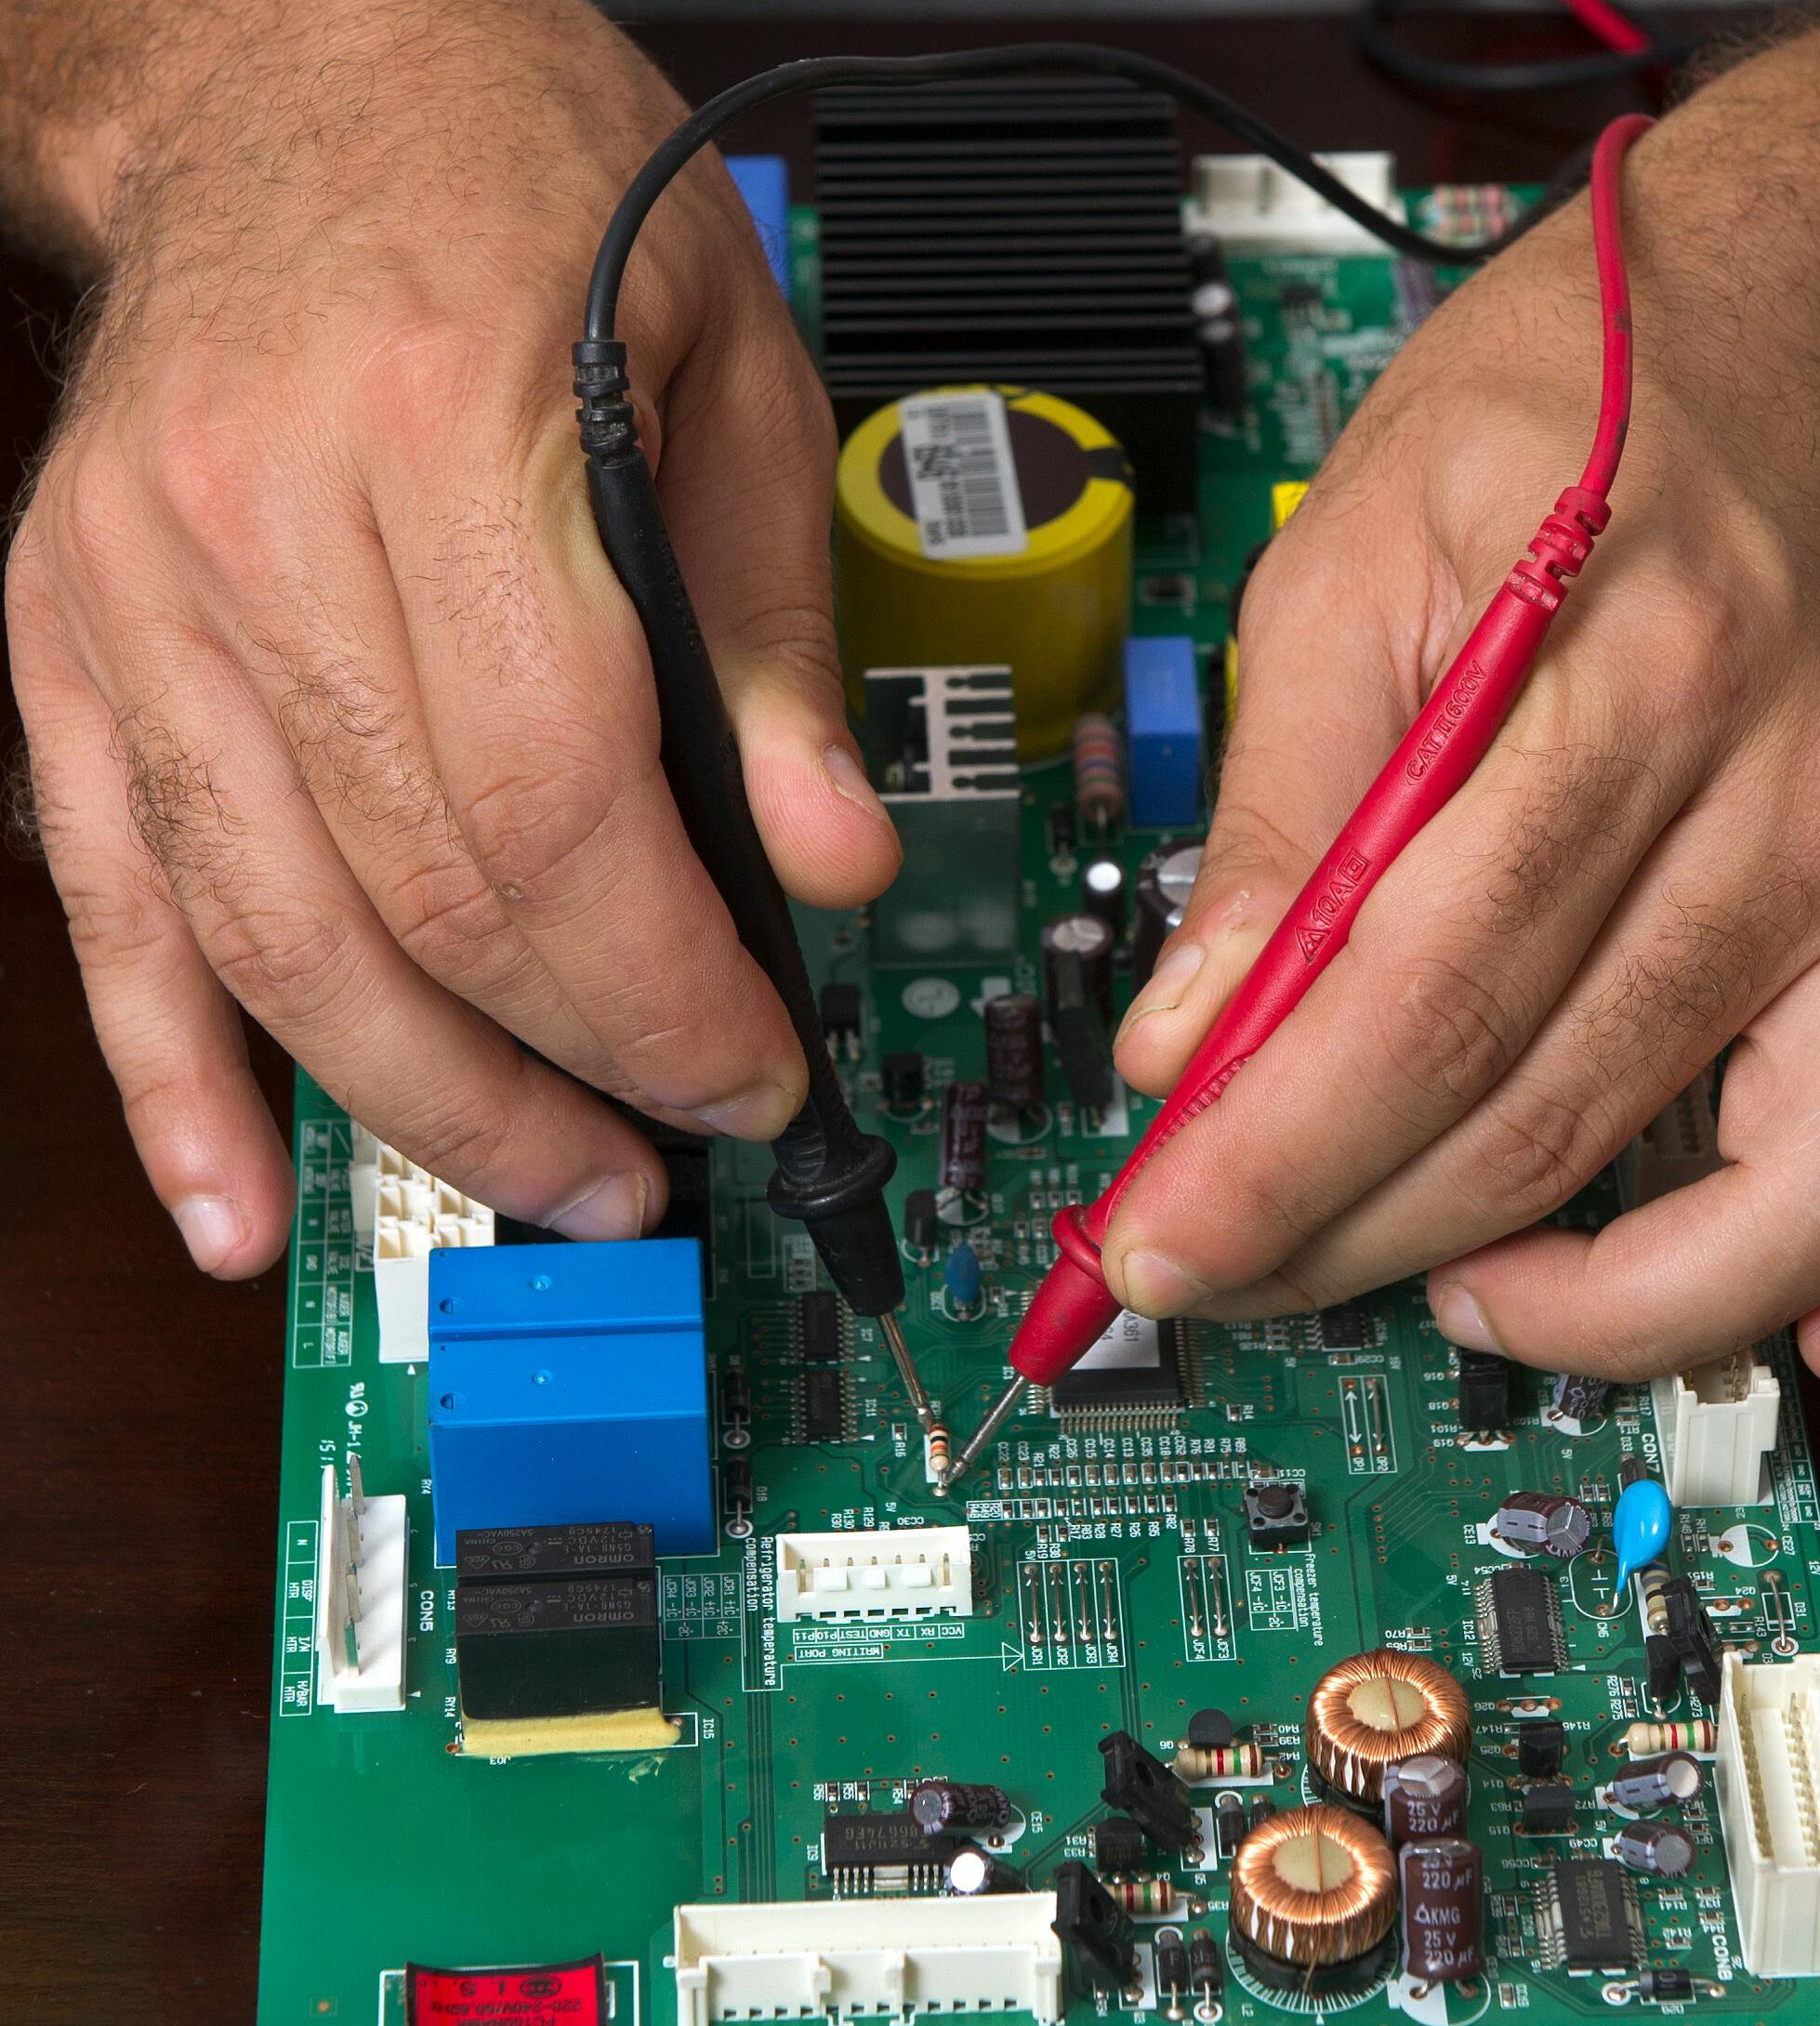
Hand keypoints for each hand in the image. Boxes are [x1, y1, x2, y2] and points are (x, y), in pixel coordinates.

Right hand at [6, 1, 895, 1274]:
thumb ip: (779, 641)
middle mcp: (264, 527)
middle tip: (669, 1160)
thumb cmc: (528, 183)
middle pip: (426, 902)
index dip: (668, 995)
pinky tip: (235, 1207)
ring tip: (547, 1190)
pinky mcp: (68, 642)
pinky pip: (110, 900)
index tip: (755, 1076)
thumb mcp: (735, 370)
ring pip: (277, 936)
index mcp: (455, 445)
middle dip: (574, 1073)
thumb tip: (832, 868)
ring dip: (424, 1108)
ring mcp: (137, 595)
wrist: (292, 59)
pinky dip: (172, 1074)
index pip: (565, 819)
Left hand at [1104, 172, 1819, 1387]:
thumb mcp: (1352, 548)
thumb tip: (1188, 1038)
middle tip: (1236, 1272)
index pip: (1420, 999)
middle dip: (1353, 1238)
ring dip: (1607, 1310)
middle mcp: (1795, 800)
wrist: (1814, 314)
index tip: (1162, 1245)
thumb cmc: (1577, 405)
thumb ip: (1273, 809)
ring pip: (1797, 1192)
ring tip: (1462, 1299)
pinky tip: (1818, 1336)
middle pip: (1556, 1113)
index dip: (1273, 1161)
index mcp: (1626, 682)